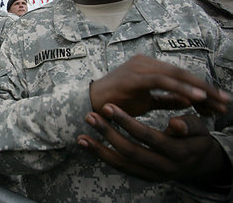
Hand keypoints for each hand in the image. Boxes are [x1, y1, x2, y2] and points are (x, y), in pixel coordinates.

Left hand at [77, 104, 228, 181]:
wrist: (201, 163)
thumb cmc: (198, 139)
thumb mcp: (200, 130)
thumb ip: (189, 125)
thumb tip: (175, 123)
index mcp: (178, 153)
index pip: (148, 137)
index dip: (127, 122)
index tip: (110, 107)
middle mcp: (164, 168)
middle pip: (130, 152)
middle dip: (108, 134)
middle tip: (90, 116)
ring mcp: (152, 174)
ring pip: (122, 164)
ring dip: (99, 150)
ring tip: (81, 136)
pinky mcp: (143, 176)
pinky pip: (120, 167)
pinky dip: (102, 156)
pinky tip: (87, 144)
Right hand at [89, 55, 229, 116]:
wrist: (90, 103)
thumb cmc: (116, 103)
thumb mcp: (147, 102)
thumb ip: (167, 99)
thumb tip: (190, 101)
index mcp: (149, 66)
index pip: (180, 75)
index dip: (201, 88)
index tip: (218, 102)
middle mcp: (146, 62)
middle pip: (182, 73)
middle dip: (205, 88)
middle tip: (225, 102)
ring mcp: (140, 67)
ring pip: (176, 75)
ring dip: (198, 89)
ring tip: (216, 101)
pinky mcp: (135, 76)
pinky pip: (163, 81)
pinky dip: (181, 89)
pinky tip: (197, 98)